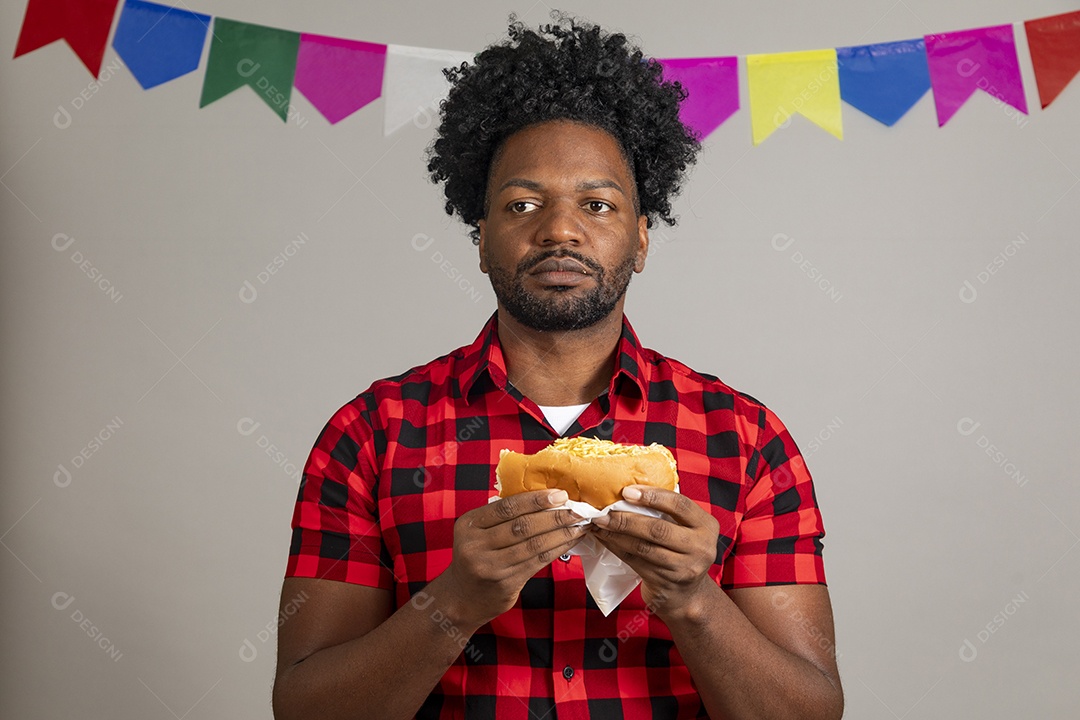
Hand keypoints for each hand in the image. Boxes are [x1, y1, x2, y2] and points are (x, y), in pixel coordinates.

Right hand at [441, 489, 585, 628]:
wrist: (462, 598)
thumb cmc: (477, 557)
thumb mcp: (478, 532)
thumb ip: (501, 517)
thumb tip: (545, 498)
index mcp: (469, 525)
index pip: (507, 507)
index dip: (536, 500)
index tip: (560, 494)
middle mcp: (476, 545)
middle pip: (522, 526)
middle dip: (554, 516)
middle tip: (577, 510)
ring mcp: (490, 566)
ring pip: (533, 545)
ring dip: (561, 534)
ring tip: (579, 525)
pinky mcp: (506, 583)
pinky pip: (537, 562)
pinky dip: (557, 549)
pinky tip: (570, 542)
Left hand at [588, 486, 719, 616]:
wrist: (687, 595)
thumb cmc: (681, 551)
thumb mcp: (686, 530)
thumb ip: (668, 512)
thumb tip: (629, 490)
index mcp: (707, 526)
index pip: (680, 505)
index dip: (652, 496)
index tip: (626, 491)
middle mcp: (700, 547)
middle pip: (658, 529)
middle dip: (627, 519)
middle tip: (604, 511)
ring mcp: (683, 568)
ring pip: (643, 547)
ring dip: (616, 534)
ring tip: (599, 524)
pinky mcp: (665, 582)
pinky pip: (635, 561)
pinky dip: (616, 547)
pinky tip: (604, 538)